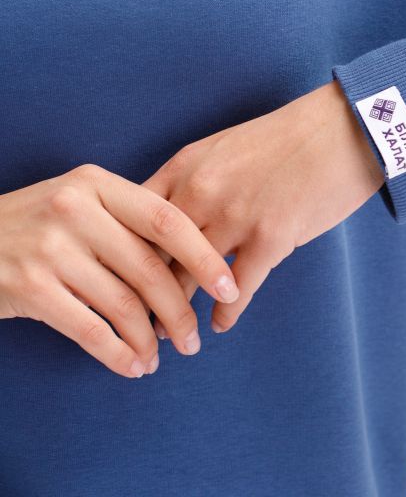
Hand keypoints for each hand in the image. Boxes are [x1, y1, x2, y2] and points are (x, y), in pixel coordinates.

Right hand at [0, 164, 239, 378]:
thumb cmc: (36, 223)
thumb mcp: (78, 200)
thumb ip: (125, 217)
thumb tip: (191, 258)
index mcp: (97, 183)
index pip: (166, 220)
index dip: (203, 256)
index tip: (228, 284)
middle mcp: (76, 210)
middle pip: (149, 268)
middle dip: (180, 309)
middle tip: (195, 337)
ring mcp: (52, 250)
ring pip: (123, 304)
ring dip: (150, 338)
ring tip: (164, 357)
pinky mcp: (32, 289)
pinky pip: (91, 331)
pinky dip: (119, 354)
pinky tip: (133, 366)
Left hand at [140, 80, 384, 337]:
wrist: (342, 128)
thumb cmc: (287, 137)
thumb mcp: (226, 148)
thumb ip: (194, 181)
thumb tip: (171, 220)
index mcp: (185, 166)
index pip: (132, 220)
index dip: (120, 256)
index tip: (116, 282)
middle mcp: (200, 192)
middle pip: (152, 256)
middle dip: (140, 296)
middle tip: (134, 322)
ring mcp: (234, 217)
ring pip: (187, 281)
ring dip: (177, 316)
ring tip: (170, 336)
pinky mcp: (270, 239)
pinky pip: (235, 291)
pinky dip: (224, 313)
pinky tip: (219, 324)